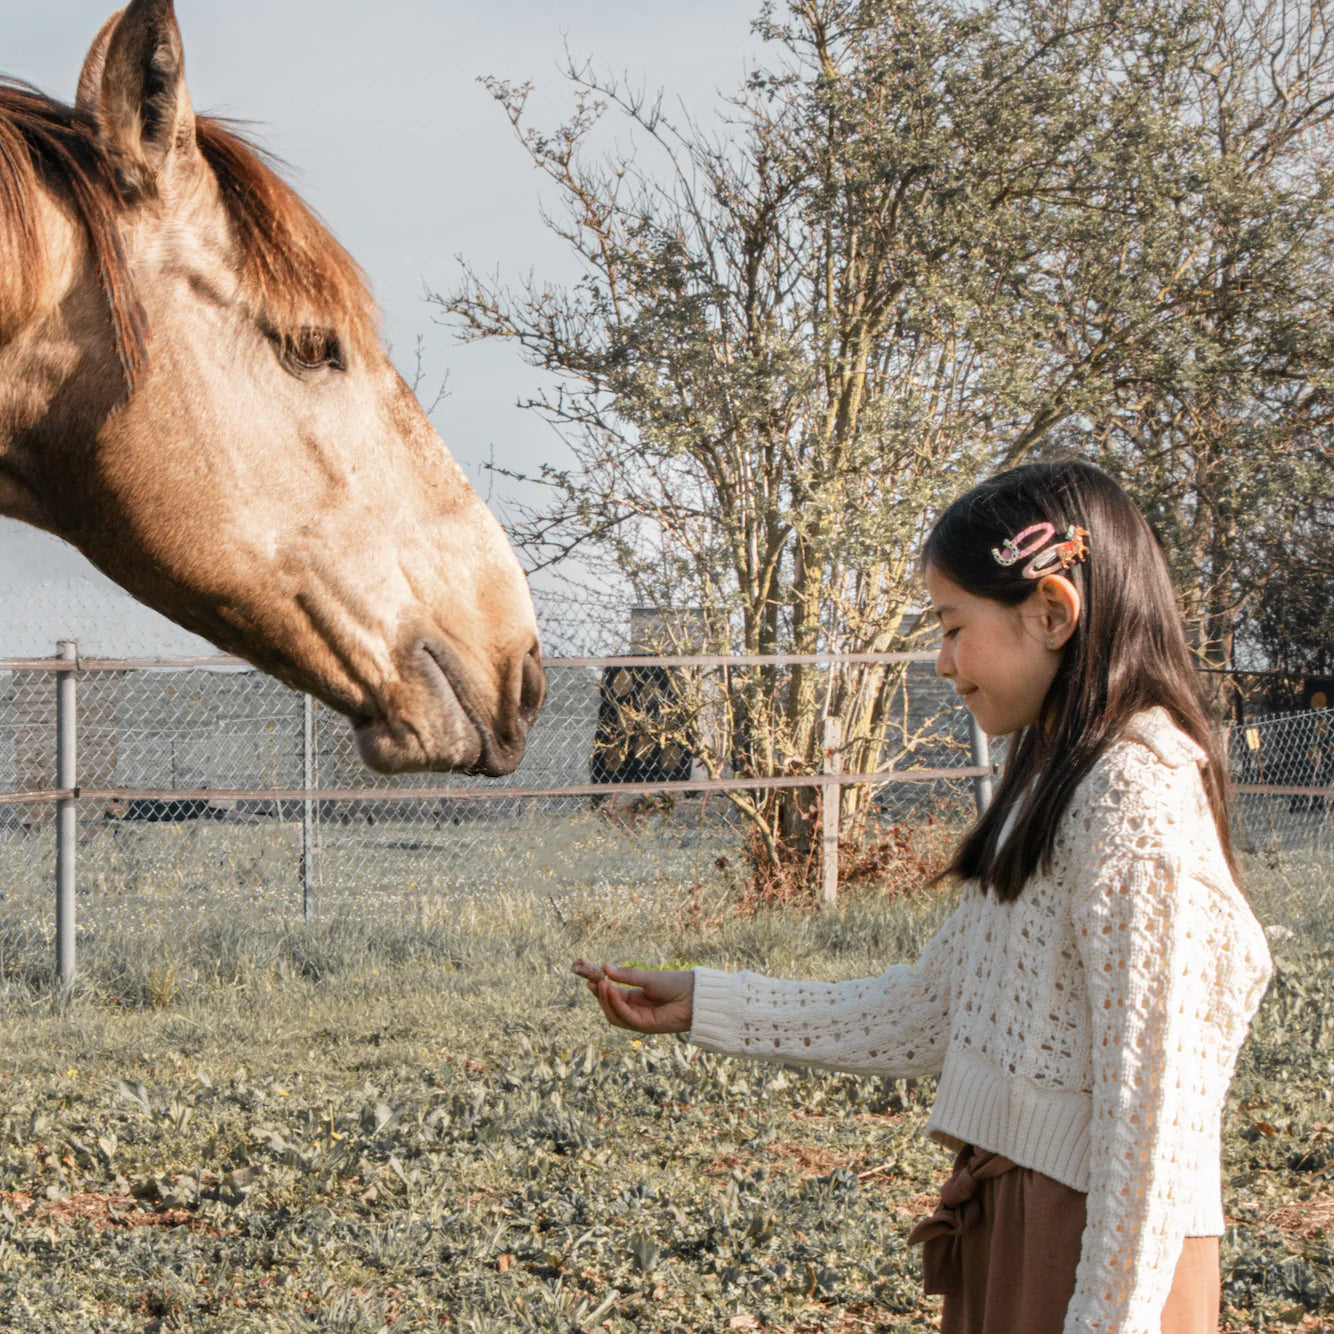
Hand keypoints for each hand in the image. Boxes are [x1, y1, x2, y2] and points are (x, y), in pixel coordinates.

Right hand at [571, 959, 693, 1033]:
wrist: (694, 996)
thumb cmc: (674, 984)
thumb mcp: (647, 977)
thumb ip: (626, 976)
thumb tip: (605, 968)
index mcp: (636, 998)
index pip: (613, 996)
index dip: (600, 989)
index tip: (589, 979)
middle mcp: (636, 1010)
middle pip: (610, 1007)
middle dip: (600, 996)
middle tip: (592, 981)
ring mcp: (640, 1020)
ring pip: (614, 1016)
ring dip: (605, 1001)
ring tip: (602, 984)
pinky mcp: (645, 1027)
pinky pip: (626, 1018)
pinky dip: (617, 1005)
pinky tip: (613, 991)